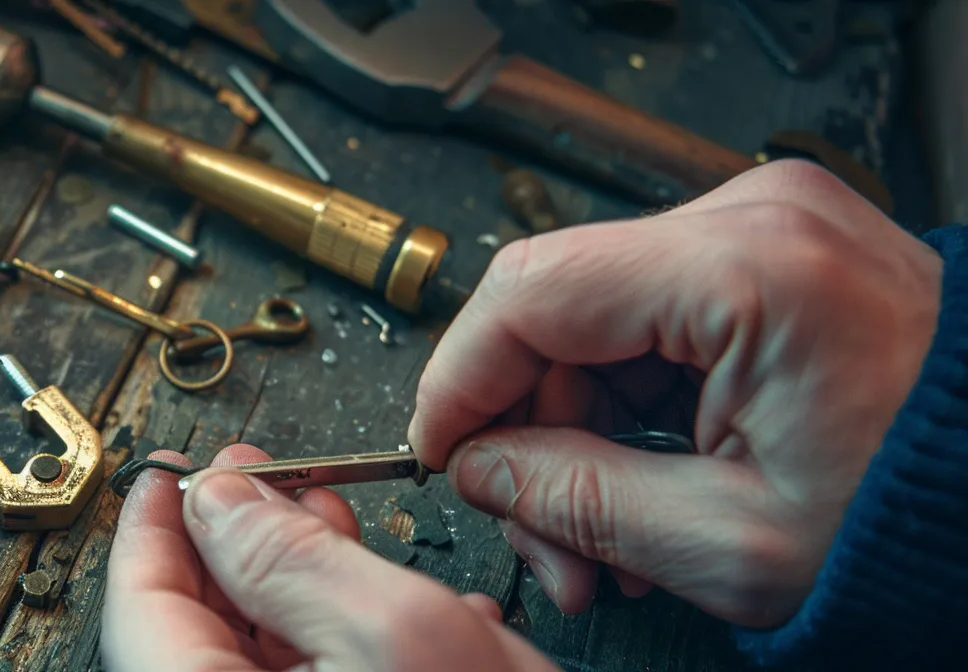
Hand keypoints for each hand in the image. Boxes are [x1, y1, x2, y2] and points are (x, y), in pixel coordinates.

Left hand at [102, 444, 556, 670]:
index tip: (176, 476)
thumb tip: (221, 499)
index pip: (139, 611)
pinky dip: (352, 655)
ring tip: (341, 534)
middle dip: (238, 550)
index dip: (156, 528)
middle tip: (269, 487)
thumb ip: (292, 561)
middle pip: (196, 640)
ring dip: (301, 596)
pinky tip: (405, 618)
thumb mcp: (397, 637)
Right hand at [409, 160, 943, 626]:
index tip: (437, 454)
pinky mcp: (780, 259)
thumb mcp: (730, 544)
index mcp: (755, 269)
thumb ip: (572, 497)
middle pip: (561, 310)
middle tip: (542, 539)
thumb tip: (479, 468)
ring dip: (581, 436)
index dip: (460, 380)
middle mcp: (761, 221)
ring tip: (603, 543)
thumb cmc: (926, 524)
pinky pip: (657, 324)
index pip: (531, 293)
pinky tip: (643, 490)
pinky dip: (634, 411)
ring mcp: (774, 231)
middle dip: (532, 436)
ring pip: (600, 324)